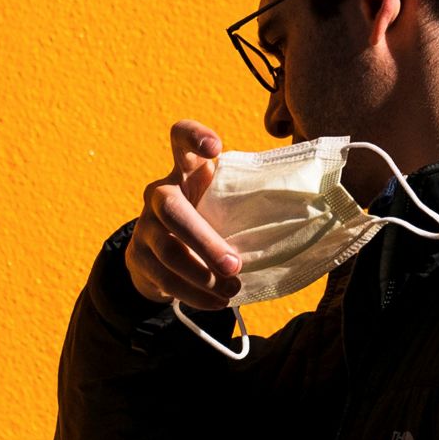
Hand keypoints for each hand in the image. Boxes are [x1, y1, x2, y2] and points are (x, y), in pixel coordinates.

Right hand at [125, 120, 240, 309]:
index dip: (194, 137)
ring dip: (202, 276)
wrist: (159, 252)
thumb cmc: (207, 218)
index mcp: (184, 170)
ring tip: (231, 291)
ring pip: (167, 250)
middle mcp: (159, 192)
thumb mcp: (222, 201)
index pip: (180, 137)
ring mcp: (144, 225)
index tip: (215, 149)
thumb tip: (301, 214)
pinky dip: (193, 294)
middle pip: (172, 209)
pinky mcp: (138, 256)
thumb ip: (245, 199)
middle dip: (204, 241)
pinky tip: (216, 303)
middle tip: (235, 266)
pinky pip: (164, 277)